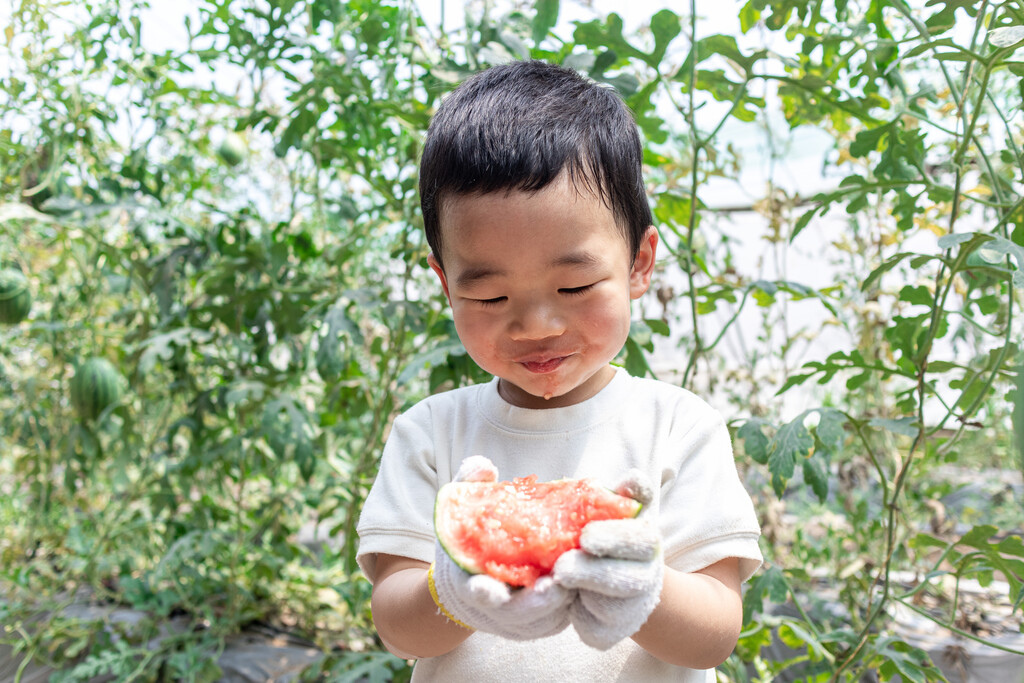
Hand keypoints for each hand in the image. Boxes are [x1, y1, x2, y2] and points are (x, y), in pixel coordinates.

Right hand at [429, 456, 573, 639]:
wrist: (471, 578)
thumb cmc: (470, 540)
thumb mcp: (463, 511)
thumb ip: (470, 487)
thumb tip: (484, 465)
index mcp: (470, 582)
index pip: (475, 594)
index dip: (483, 592)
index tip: (489, 588)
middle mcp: (496, 608)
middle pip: (517, 613)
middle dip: (536, 602)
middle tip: (556, 585)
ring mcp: (521, 618)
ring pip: (544, 619)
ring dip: (560, 605)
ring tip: (579, 581)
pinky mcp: (544, 620)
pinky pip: (560, 618)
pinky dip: (573, 604)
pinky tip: (590, 582)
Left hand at [553, 470, 663, 649]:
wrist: (620, 586)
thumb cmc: (609, 538)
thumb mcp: (618, 513)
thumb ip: (626, 496)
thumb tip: (633, 479)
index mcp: (646, 541)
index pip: (640, 538)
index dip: (615, 538)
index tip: (586, 537)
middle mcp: (647, 576)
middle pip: (628, 577)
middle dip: (594, 570)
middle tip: (562, 564)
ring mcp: (633, 607)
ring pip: (612, 606)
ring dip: (584, 592)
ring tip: (558, 578)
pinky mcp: (612, 631)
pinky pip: (595, 628)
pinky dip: (577, 618)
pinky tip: (556, 603)